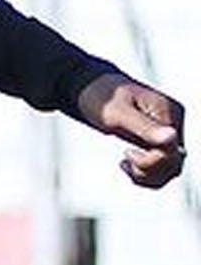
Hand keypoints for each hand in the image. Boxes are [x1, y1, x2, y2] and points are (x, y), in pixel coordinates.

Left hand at [76, 72, 184, 188]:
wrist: (90, 89)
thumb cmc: (101, 96)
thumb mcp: (117, 112)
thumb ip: (143, 126)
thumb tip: (171, 137)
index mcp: (168, 112)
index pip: (172, 150)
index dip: (151, 160)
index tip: (126, 152)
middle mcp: (173, 122)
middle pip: (175, 161)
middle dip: (149, 170)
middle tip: (124, 161)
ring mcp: (166, 132)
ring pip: (170, 166)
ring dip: (149, 175)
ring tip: (125, 165)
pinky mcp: (156, 139)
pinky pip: (160, 164)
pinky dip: (146, 172)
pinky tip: (127, 166)